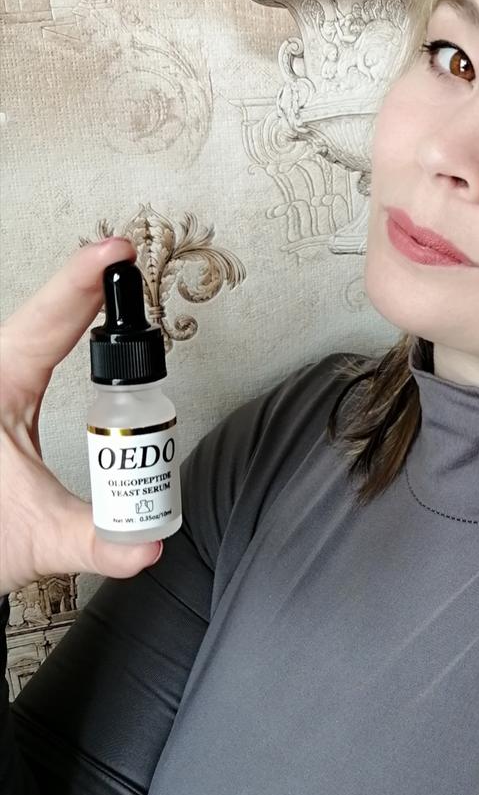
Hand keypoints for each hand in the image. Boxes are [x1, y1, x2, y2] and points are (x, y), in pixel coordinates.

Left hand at [0, 238, 163, 595]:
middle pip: (48, 316)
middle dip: (88, 283)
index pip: (48, 321)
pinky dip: (67, 325)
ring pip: (38, 329)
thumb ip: (94, 541)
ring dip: (77, 302)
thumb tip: (147, 544)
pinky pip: (36, 348)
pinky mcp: (3, 403)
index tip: (114, 251)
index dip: (85, 279)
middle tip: (126, 262)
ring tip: (111, 277)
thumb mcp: (30, 539)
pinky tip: (86, 316)